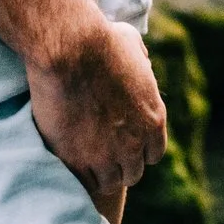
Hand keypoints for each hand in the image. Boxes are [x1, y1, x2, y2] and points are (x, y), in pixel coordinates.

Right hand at [27, 18, 167, 196]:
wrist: (70, 50)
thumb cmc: (100, 41)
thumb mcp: (133, 46)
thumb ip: (141, 62)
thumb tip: (141, 63)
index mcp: (153, 118)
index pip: (154, 153)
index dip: (139, 149)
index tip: (125, 142)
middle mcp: (134, 142)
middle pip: (133, 172)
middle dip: (121, 164)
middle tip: (103, 153)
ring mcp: (105, 154)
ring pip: (110, 182)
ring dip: (101, 173)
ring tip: (86, 161)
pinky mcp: (76, 159)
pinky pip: (84, 182)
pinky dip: (80, 175)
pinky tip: (72, 162)